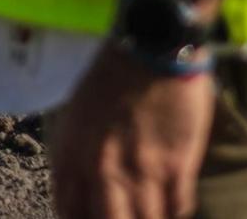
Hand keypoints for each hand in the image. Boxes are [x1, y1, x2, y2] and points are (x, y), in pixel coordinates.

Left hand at [49, 44, 213, 218]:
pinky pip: (178, 208)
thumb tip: (83, 189)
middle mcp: (102, 168)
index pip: (68, 212)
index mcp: (71, 153)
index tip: (94, 218)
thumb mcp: (76, 113)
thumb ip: (75, 154)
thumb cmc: (110, 74)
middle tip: (125, 215)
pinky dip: (175, 213)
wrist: (151, 45)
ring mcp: (141, 169)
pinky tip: (172, 207)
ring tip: (150, 213)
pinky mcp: (177, 164)